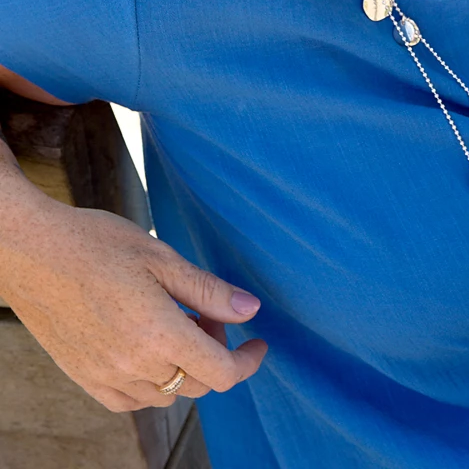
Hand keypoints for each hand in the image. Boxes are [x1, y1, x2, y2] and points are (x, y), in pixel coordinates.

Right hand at [0, 187, 266, 410]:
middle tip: (207, 314)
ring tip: (175, 322)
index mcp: (159, 333)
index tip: (258, 343)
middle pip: (197, 385)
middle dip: (216, 353)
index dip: (247, 361)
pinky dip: (151, 384)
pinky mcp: (84, 378)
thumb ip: (208, 290)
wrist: (33, 252)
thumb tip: (251, 310)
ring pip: (166, 394)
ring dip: (184, 368)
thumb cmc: (96, 244)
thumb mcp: (161, 257)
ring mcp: (106, 377)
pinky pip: (131, 400)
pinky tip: (149, 349)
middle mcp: (134, 365)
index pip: (220, 372)